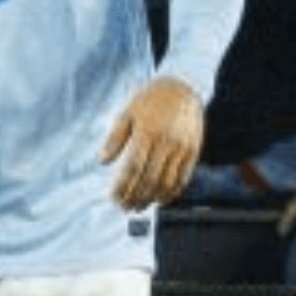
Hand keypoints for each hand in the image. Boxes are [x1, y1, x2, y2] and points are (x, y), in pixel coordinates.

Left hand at [99, 76, 204, 210]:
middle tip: (124, 208)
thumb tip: (102, 161)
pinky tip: (160, 199)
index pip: (132, 167)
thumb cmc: (149, 100)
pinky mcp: (193, 151)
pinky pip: (183, 178)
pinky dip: (171, 193)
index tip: (114, 198)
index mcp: (147, 132)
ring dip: (152, 199)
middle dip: (135, 197)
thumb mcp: (127, 112)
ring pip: (167, 182)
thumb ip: (115, 137)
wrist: (182, 87)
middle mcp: (166, 142)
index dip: (123, 186)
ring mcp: (182, 148)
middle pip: (149, 179)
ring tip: (139, 207)